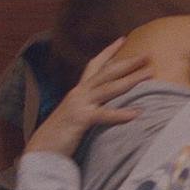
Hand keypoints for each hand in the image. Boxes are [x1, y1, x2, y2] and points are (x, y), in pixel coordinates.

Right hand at [25, 37, 151, 156]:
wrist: (41, 151)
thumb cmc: (61, 136)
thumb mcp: (77, 116)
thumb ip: (91, 107)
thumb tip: (106, 104)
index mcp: (78, 92)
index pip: (94, 65)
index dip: (108, 52)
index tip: (123, 39)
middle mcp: (79, 94)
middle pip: (107, 73)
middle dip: (127, 62)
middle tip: (147, 55)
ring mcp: (79, 104)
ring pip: (109, 88)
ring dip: (131, 80)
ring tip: (149, 74)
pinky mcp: (79, 119)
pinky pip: (103, 115)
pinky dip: (120, 114)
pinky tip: (137, 113)